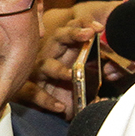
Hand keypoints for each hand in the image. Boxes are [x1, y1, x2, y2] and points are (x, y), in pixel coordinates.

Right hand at [15, 1, 118, 118]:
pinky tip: (60, 106)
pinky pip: (34, 92)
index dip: (84, 24)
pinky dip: (46, 99)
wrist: (48, 110)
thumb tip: (106, 98)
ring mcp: (38, 72)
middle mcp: (51, 57)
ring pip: (45, 64)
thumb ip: (99, 87)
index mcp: (66, 50)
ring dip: (58, 69)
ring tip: (70, 75)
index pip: (73, 29)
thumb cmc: (67, 93)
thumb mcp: (87, 87)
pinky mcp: (28, 89)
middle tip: (88, 34)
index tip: (100, 27)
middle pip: (58, 37)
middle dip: (73, 33)